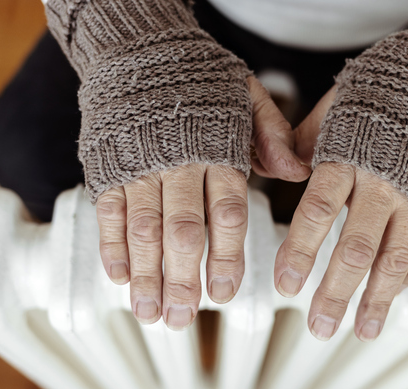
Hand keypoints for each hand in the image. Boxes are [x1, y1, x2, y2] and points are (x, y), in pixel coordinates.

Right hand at [95, 77, 307, 329]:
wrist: (141, 50)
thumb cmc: (201, 82)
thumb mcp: (246, 98)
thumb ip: (271, 136)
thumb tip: (299, 172)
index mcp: (218, 151)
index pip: (226, 214)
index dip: (225, 257)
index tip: (224, 294)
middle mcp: (178, 163)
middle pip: (182, 231)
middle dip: (182, 279)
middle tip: (182, 319)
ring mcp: (139, 167)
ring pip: (142, 229)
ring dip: (145, 275)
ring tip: (149, 312)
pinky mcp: (108, 167)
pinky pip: (108, 212)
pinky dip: (111, 246)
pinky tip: (117, 278)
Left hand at [275, 87, 407, 341]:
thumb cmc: (390, 89)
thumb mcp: (340, 104)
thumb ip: (307, 139)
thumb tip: (279, 168)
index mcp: (350, 157)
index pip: (317, 211)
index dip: (300, 251)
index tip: (285, 285)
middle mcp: (385, 184)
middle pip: (356, 249)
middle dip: (335, 293)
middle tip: (318, 327)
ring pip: (397, 260)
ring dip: (377, 300)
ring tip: (362, 332)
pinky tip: (393, 298)